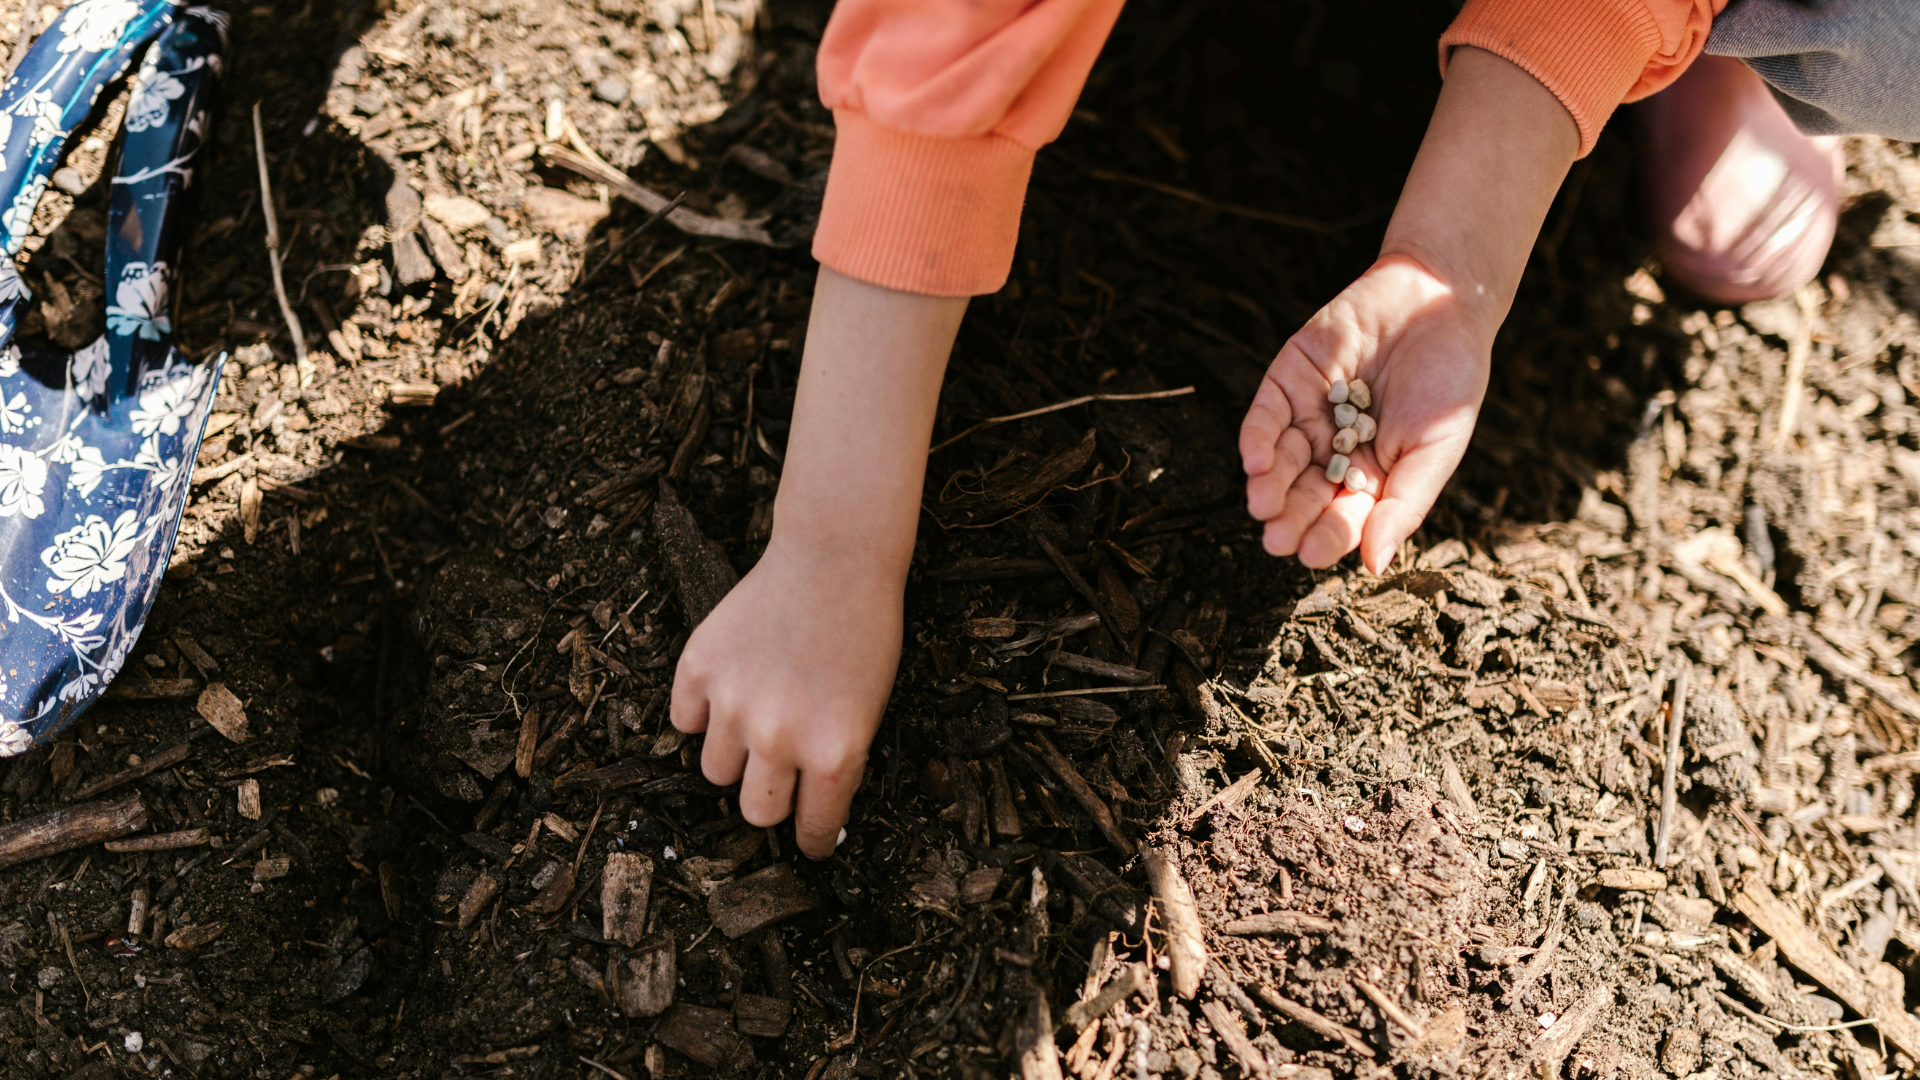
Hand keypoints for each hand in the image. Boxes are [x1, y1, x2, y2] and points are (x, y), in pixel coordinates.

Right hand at [670, 536, 901, 857]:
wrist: (835, 560)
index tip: (811, 844)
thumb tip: (805, 810)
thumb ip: (835, 761)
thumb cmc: (864, 634)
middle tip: (782, 771)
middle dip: (771, 799)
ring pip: (714, 771)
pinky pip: (684, 720)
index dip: (813, 841)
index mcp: (833, 753)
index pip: (813, 828)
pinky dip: (702, 712)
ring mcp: (734, 703)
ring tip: (757, 716)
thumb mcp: (869, 710)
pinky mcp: (699, 668)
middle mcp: (779, 737)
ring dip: (735, 755)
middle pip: (755, 812)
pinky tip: (730, 687)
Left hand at [1238, 254, 1491, 572]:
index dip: (1326, 536)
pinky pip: (1266, 415)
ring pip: (1280, 461)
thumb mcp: (1435, 449)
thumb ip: (1402, 505)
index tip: (1310, 554)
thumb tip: (1373, 565)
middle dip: (1289, 517)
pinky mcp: (1289, 379)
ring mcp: (1310, 416)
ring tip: (1262, 504)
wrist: (1440, 301)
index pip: (1342, 517)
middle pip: (1304, 494)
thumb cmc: (1450, 380)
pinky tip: (1255, 462)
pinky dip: (1257, 439)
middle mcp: (1335, 452)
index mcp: (1373, 477)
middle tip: (1276, 539)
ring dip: (1268, 485)